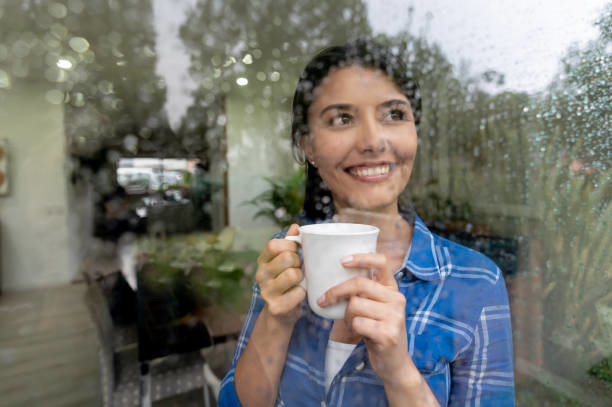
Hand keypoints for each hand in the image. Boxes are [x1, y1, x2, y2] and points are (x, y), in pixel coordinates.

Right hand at [255, 224, 305, 324]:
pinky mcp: (276, 307)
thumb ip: (290, 243)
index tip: (295, 252)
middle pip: (287, 258)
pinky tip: (297, 295)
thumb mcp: (284, 261)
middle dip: (298, 262)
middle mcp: (260, 275)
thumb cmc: (286, 282)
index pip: (274, 245)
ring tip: (298, 282)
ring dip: (301, 278)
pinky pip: (299, 292)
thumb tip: (296, 227)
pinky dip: (303, 293)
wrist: (280, 314)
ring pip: (293, 274)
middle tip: (297, 269)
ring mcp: (266, 292)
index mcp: (262, 261)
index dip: (289, 245)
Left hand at [317, 253, 411, 383]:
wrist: (394, 363)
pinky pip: (357, 323)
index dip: (361, 258)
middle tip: (323, 300)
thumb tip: (330, 278)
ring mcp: (395, 316)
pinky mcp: (388, 333)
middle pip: (359, 284)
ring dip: (346, 316)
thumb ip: (363, 293)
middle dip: (336, 291)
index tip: (343, 260)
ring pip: (355, 304)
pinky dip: (351, 329)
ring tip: (351, 325)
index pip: (381, 262)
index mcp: (392, 288)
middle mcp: (397, 298)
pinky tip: (358, 334)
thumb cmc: (377, 331)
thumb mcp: (374, 308)